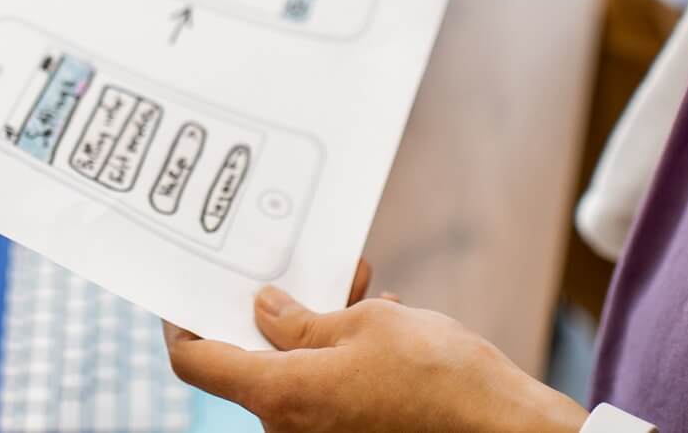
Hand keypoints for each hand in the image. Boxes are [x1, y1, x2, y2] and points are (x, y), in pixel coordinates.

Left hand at [165, 283, 585, 432]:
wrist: (504, 430)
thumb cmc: (439, 376)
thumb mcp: (367, 325)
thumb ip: (303, 320)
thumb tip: (263, 311)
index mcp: (282, 396)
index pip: (197, 361)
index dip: (183, 322)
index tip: (185, 291)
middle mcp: (291, 427)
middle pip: (249, 363)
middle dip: (273, 312)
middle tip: (297, 270)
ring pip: (295, 371)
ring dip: (317, 327)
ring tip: (360, 288)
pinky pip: (327, 390)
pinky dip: (341, 354)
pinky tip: (382, 318)